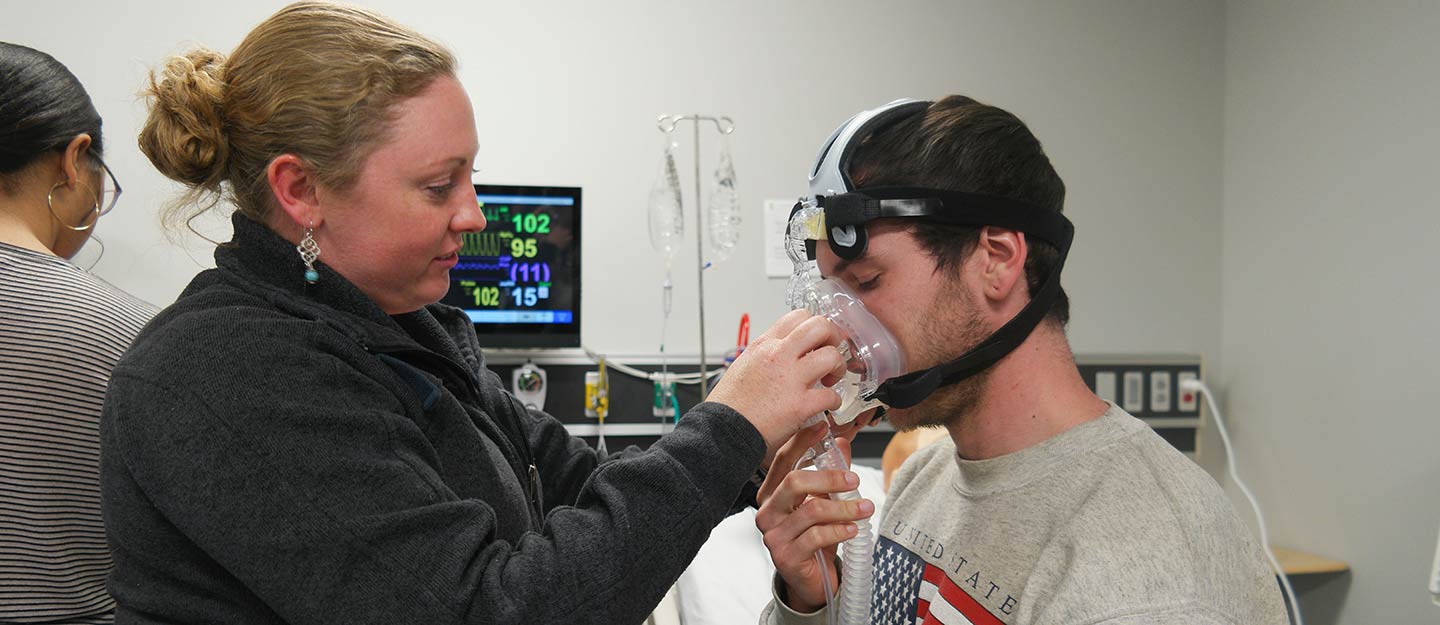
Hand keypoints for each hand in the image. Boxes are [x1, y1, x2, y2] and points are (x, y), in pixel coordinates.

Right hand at [707, 309, 845, 457]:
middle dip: (833, 338)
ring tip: (831, 379)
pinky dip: (834, 401)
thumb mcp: (743, 366)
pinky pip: (831, 395)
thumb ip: (766, 355)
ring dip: (838, 368)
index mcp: (764, 346)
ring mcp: (790, 379)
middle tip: (831, 352)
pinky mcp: (799, 405)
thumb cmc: (729, 406)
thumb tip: (782, 352)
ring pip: (831, 357)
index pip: (798, 316)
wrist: (721, 432)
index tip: (819, 338)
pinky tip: (828, 405)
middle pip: (819, 326)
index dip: (815, 325)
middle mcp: (778, 356)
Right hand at [755, 425, 874, 612]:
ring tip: (865, 508)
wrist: (812, 581)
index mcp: (772, 493)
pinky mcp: (786, 556)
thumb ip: (831, 474)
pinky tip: (852, 529)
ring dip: (844, 507)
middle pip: (794, 482)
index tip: (823, 427)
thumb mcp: (825, 503)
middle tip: (854, 480)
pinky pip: (816, 536)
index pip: (782, 460)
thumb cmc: (814, 539)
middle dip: (830, 477)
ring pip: (811, 510)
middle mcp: (767, 512)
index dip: (802, 441)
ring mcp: (773, 535)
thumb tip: (842, 443)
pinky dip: (839, 530)